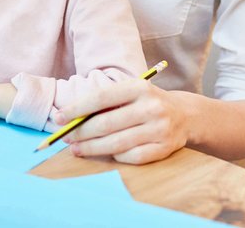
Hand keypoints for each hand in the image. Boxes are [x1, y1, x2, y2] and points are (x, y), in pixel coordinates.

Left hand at [54, 79, 188, 164]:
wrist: (185, 115)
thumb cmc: (147, 102)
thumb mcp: (131, 92)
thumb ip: (106, 102)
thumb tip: (71, 118)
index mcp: (140, 87)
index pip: (101, 97)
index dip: (77, 108)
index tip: (59, 117)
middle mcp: (151, 107)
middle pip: (106, 124)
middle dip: (81, 132)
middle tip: (66, 137)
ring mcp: (159, 129)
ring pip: (116, 144)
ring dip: (91, 148)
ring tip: (76, 149)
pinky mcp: (164, 148)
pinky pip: (132, 157)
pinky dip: (115, 156)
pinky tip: (104, 153)